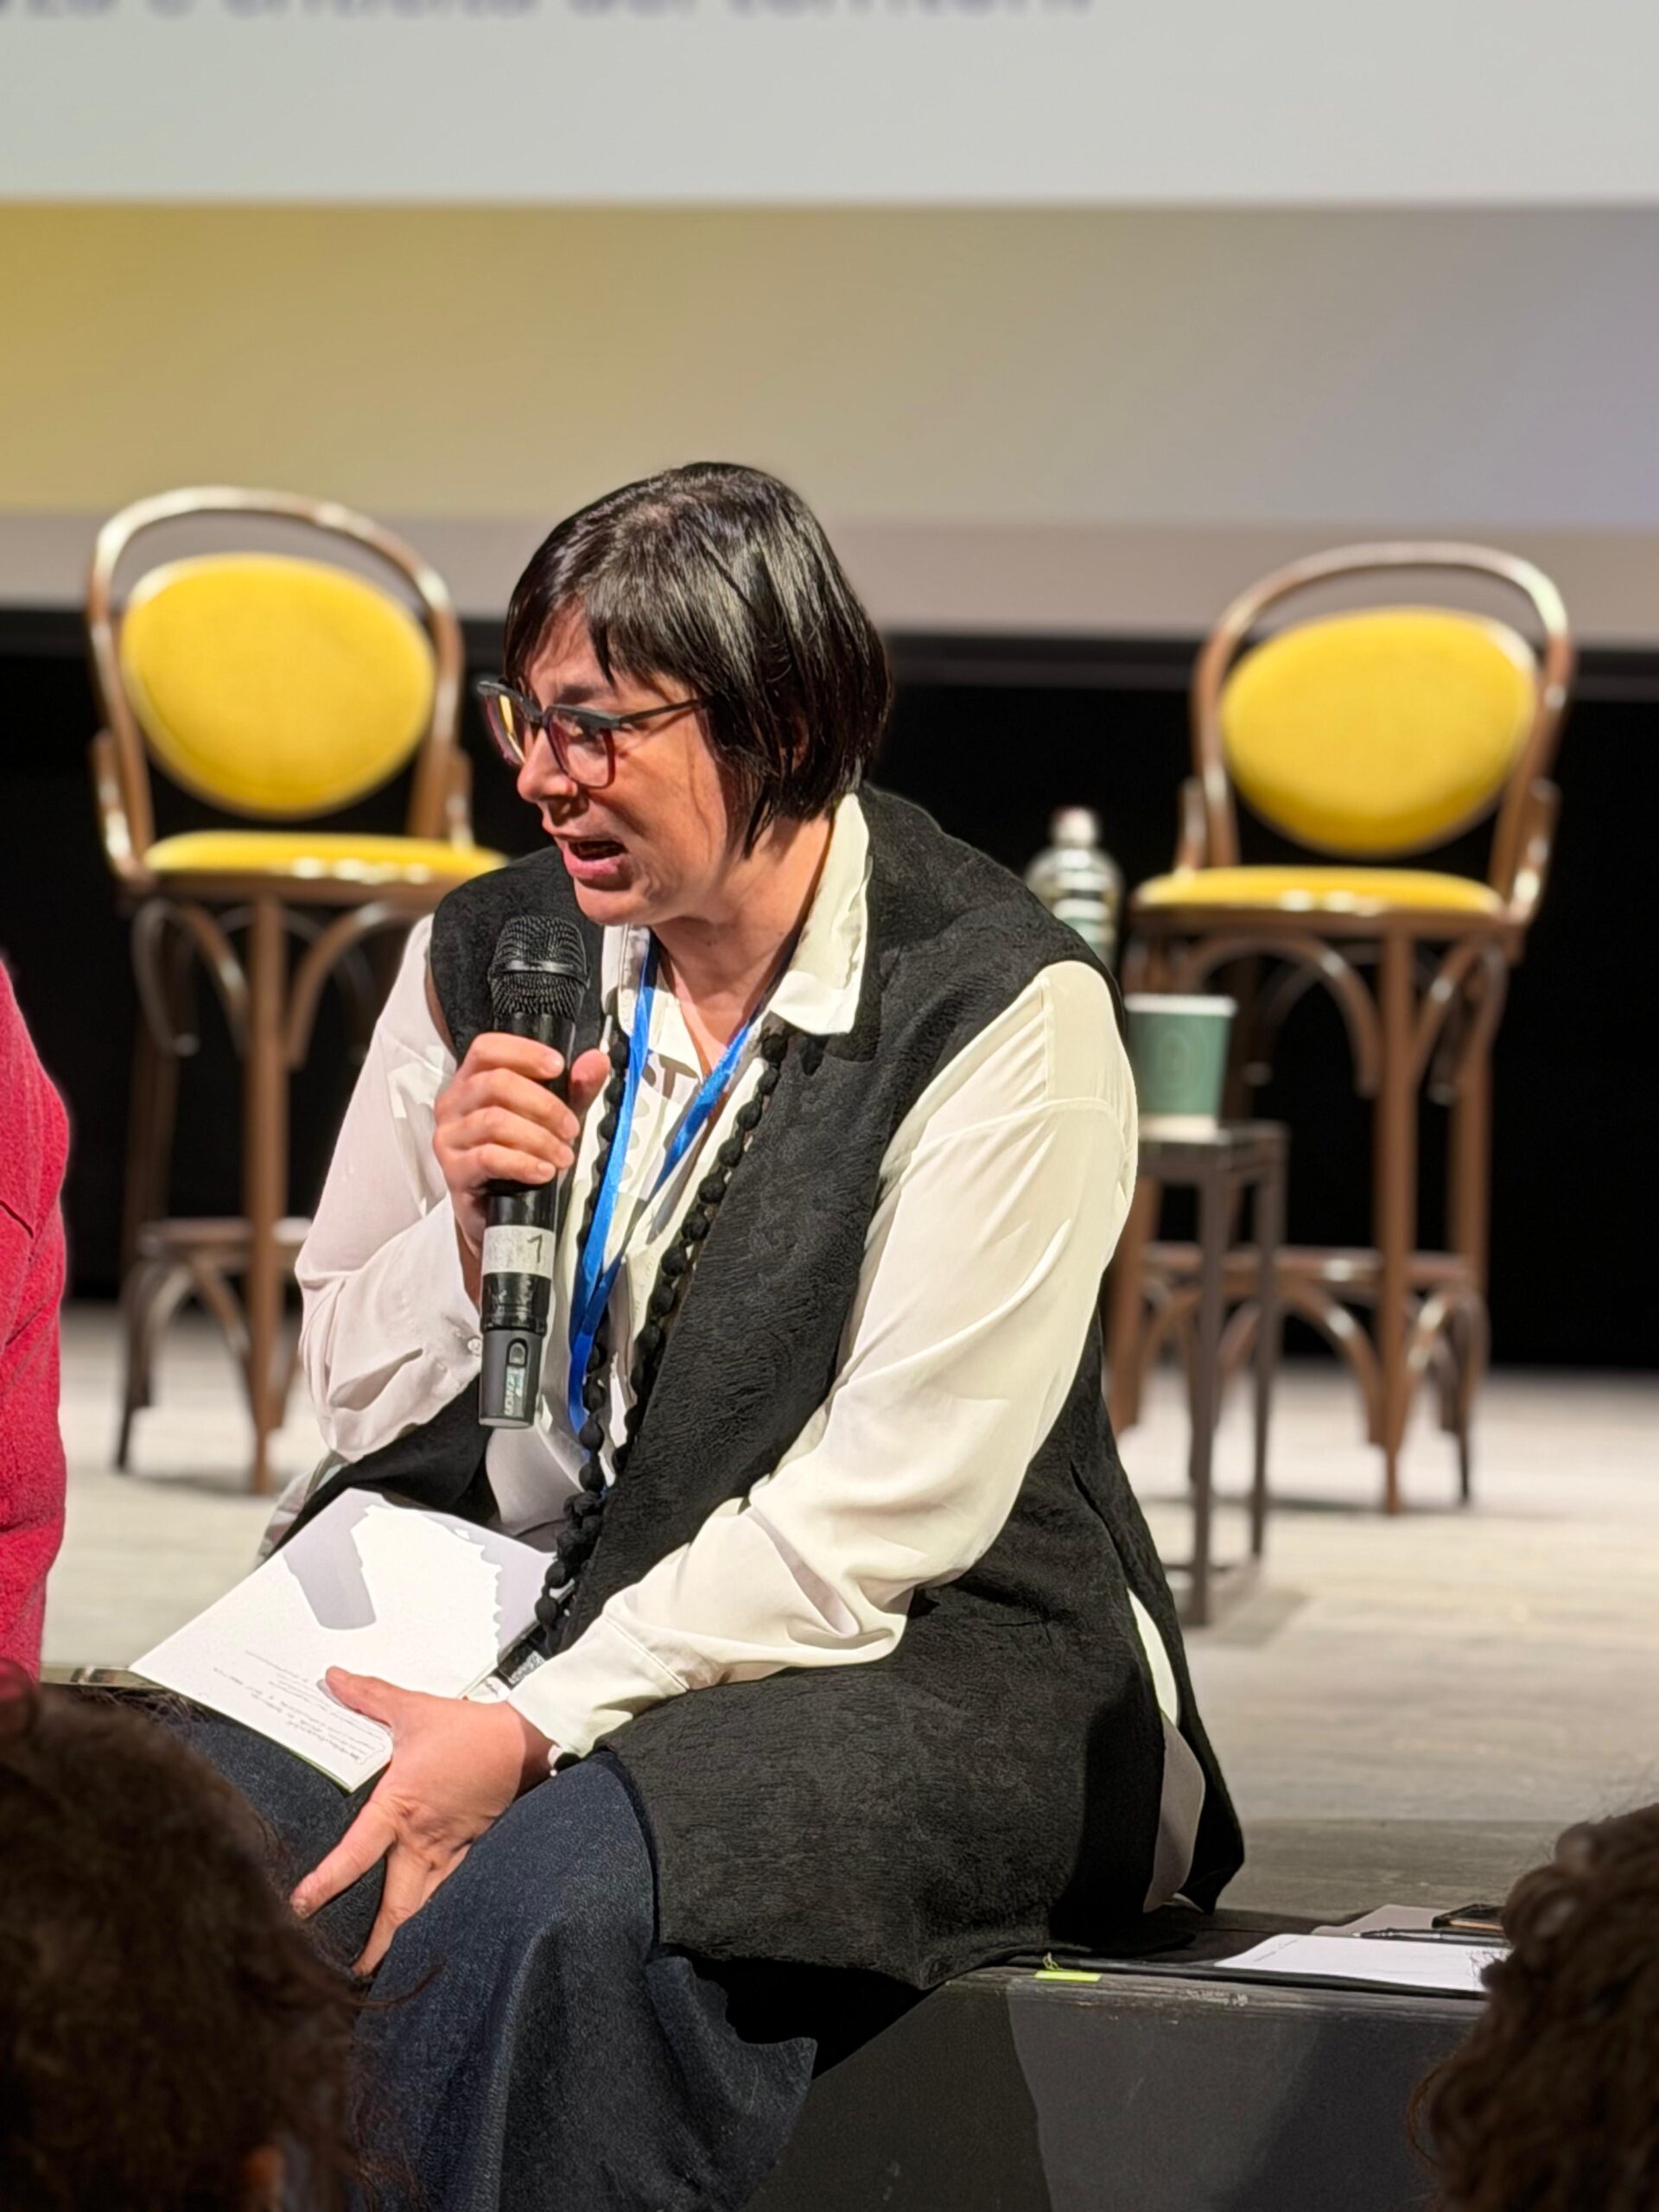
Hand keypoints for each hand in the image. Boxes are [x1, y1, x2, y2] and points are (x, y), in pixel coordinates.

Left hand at [291, 1668, 555, 1975]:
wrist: (527, 1740)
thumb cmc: (471, 1731)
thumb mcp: (413, 1710)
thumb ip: (369, 1696)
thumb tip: (333, 1678)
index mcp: (400, 1809)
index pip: (354, 1856)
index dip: (324, 1886)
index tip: (299, 1909)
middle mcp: (423, 1840)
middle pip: (396, 1906)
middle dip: (376, 1945)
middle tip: (354, 1973)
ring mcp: (452, 1849)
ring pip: (425, 1906)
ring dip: (408, 1936)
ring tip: (390, 1964)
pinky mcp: (475, 1848)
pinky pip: (453, 1889)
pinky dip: (440, 1911)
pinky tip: (435, 1927)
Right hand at [433, 1033, 609, 1264]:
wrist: (501, 1211)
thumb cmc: (521, 1153)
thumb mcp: (553, 1115)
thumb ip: (575, 1087)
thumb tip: (597, 1060)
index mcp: (472, 1080)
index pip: (487, 1048)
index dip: (524, 1052)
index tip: (558, 1067)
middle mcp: (454, 1103)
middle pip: (495, 1083)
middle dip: (543, 1105)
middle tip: (571, 1128)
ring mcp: (449, 1137)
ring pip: (494, 1121)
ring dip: (539, 1138)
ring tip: (563, 1156)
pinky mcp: (453, 1170)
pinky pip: (488, 1157)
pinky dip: (523, 1162)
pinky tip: (544, 1171)